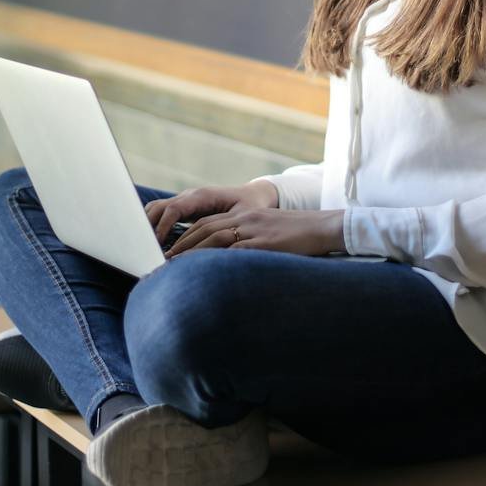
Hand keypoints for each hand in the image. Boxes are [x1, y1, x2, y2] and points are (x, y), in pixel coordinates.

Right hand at [146, 181, 278, 244]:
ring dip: (149, 227)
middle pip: (158, 207)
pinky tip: (156, 246)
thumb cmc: (251, 206)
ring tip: (147, 250)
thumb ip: (230, 229)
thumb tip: (218, 249)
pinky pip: (162, 215)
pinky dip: (154, 227)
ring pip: (156, 210)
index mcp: (202, 196)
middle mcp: (190, 196)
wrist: (253, 195)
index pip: (174, 208)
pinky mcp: (183, 209)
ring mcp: (185, 201)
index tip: (158, 245)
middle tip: (146, 250)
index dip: (163, 227)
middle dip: (148, 227)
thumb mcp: (245, 216)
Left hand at [165, 208, 344, 258]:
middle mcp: (245, 219)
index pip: (206, 224)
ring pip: (212, 237)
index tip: (168, 252)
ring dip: (189, 252)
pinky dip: (213, 259)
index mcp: (245, 216)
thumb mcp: (270, 237)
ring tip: (170, 267)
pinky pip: (233, 250)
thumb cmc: (300, 237)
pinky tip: (200, 270)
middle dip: (179, 245)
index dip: (185, 237)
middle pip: (203, 229)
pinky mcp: (264, 242)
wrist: (325, 227)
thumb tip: (229, 265)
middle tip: (159, 261)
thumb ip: (249, 245)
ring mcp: (253, 229)